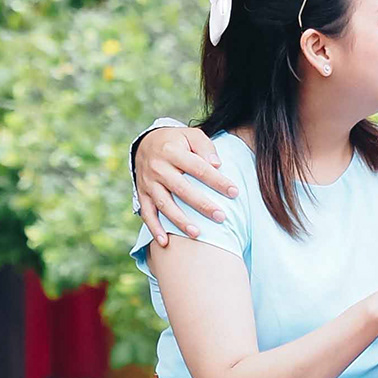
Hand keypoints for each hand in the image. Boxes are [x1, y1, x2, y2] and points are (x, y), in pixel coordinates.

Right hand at [135, 124, 235, 245]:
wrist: (145, 143)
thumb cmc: (177, 141)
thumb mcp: (190, 135)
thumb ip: (205, 147)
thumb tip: (217, 165)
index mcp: (172, 151)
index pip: (199, 168)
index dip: (217, 181)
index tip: (235, 192)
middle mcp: (158, 168)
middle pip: (182, 189)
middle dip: (202, 205)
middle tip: (221, 217)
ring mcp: (148, 182)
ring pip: (164, 205)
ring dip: (180, 221)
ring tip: (197, 234)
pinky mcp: (142, 193)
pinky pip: (147, 213)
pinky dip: (154, 228)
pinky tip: (165, 242)